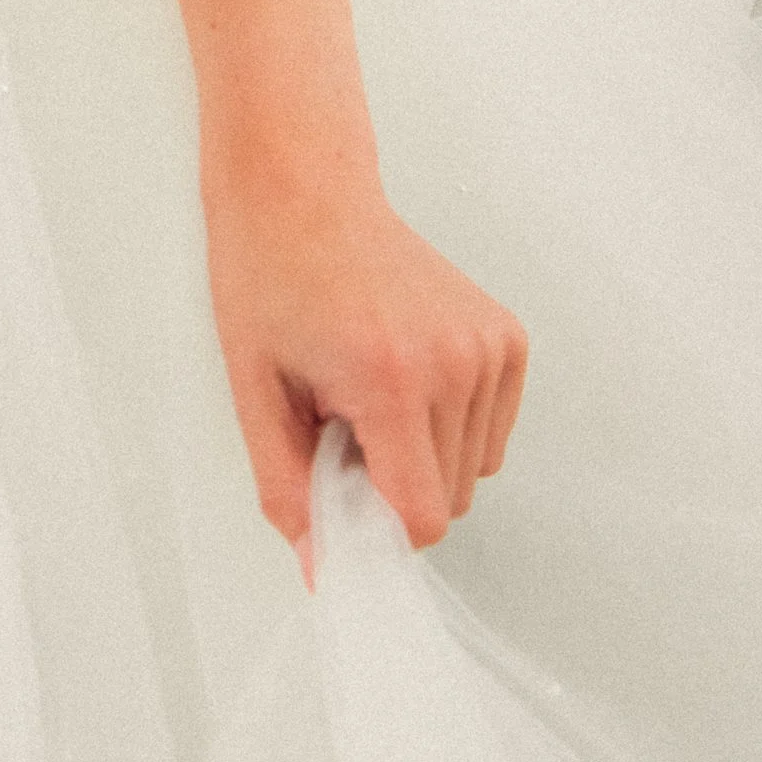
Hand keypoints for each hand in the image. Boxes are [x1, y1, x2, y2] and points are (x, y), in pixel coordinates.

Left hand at [204, 171, 527, 570]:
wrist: (302, 190)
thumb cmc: (269, 275)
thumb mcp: (255, 391)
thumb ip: (289, 491)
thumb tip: (322, 570)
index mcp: (391, 377)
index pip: (423, 518)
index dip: (377, 527)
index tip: (340, 495)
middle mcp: (456, 361)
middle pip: (449, 501)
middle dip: (393, 484)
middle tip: (339, 420)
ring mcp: (489, 346)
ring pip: (473, 472)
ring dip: (421, 456)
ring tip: (367, 391)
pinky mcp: (507, 338)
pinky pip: (489, 434)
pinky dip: (448, 429)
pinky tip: (402, 379)